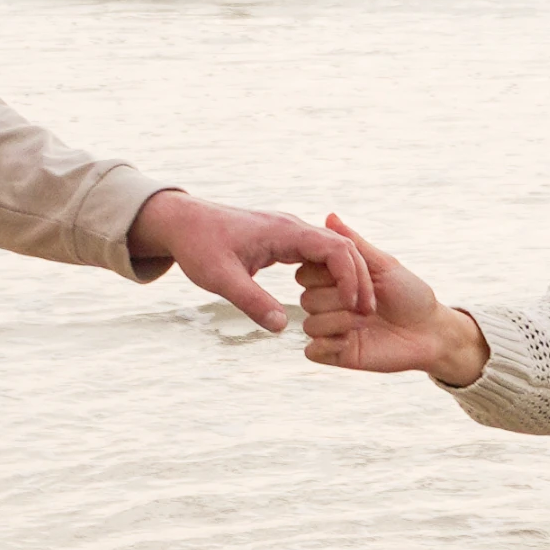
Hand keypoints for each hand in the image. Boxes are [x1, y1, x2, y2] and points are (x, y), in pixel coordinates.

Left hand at [127, 188, 374, 333]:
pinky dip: (331, 274)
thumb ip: (251, 301)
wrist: (182, 222)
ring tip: (355, 309)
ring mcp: (289, 232)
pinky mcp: (283, 240)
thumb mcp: (220, 278)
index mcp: (284, 232)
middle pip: (342, 248)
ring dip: (347, 276)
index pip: (335, 249)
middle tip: (366, 312)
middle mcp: (292, 228)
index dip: (351, 277)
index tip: (357, 305)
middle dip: (358, 279)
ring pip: (333, 251)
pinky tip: (333, 298)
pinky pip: (318, 255)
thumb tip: (281, 327)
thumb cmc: (199, 247)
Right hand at [299, 217, 488, 388]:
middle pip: (306, 297)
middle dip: (341, 299)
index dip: (331, 276)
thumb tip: (330, 216)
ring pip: (310, 322)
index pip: (305, 273)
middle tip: (371, 306)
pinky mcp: (334, 354)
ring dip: (342, 321)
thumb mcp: (383, 264)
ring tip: (367, 323)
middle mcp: (328, 304)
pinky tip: (354, 341)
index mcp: (334, 281)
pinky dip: (332, 344)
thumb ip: (353, 243)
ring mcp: (330, 330)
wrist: (430, 332)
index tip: (364, 280)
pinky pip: (313, 350)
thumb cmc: (410, 294)